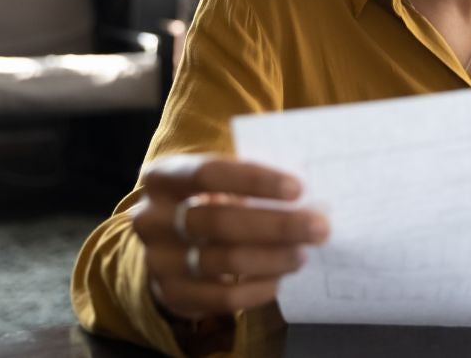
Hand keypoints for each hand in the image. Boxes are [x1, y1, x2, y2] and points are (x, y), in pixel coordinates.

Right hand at [131, 154, 328, 319]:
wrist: (171, 248)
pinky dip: (257, 289)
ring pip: (224, 261)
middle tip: (319, 227)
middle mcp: (152, 218)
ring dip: (273, 258)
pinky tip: (280, 279)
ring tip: (303, 253)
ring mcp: (158, 259)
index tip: (297, 188)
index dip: (254, 180)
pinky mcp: (172, 294)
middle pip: (220, 221)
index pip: (208, 173)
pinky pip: (222, 298)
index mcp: (163, 178)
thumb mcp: (220, 182)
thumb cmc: (210, 202)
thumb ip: (252, 181)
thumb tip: (311, 188)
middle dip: (277, 225)